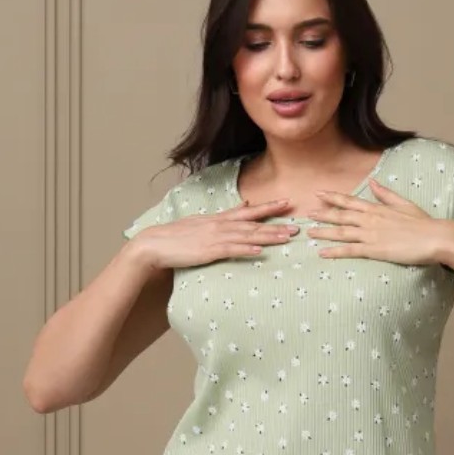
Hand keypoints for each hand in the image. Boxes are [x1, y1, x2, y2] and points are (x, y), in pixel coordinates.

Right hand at [130, 199, 300, 273]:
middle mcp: (220, 225)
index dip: (268, 207)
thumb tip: (244, 206)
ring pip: (247, 236)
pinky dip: (246, 249)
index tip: (287, 203)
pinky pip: (231, 250)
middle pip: (253, 224)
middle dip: (276, 224)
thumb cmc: (178, 237)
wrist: (155, 244)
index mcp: (219, 219)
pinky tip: (259, 251)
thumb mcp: (202, 223)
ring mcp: (215, 237)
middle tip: (298, 226)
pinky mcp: (208, 251)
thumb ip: (225, 217)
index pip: (249, 211)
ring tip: (286, 238)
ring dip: (268, 237)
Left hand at [305, 178, 452, 265]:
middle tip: (307, 213)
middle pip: (342, 215)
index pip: (351, 201)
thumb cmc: (424, 224)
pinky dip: (334, 251)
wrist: (436, 237)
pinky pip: (350, 250)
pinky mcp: (375, 250)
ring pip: (342, 232)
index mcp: (378, 209)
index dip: (334, 197)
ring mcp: (372, 234)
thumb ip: (387, 195)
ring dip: (324, 232)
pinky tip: (322, 253)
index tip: (320, 193)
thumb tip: (375, 182)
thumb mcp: (405, 204)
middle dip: (323, 213)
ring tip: (309, 232)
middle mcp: (371, 219)